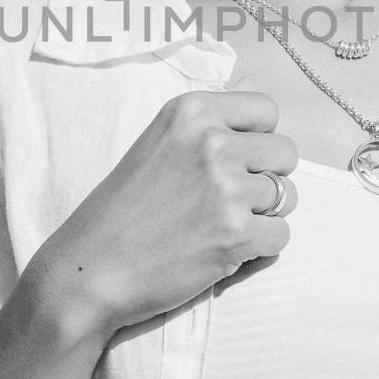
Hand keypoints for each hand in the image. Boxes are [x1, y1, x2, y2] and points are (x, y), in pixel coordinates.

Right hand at [22, 90, 296, 340]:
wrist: (91, 268)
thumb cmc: (121, 211)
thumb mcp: (158, 143)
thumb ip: (205, 130)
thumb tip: (263, 127)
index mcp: (191, 111)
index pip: (265, 110)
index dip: (259, 138)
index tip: (239, 159)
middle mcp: (212, 142)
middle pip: (285, 152)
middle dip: (267, 176)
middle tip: (232, 199)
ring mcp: (227, 188)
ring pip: (287, 196)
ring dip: (263, 214)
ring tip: (223, 225)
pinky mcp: (237, 234)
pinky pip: (281, 235)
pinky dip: (260, 247)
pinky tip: (225, 249)